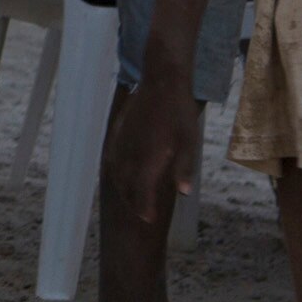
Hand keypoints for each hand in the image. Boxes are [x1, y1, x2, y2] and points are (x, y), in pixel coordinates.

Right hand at [104, 77, 198, 227]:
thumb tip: (184, 193)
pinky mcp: (118, 135)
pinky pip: (112, 161)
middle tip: (143, 214)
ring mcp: (122, 144)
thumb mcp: (189, 141)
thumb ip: (184, 168)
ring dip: (124, 190)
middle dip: (134, 203)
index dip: (144, 208)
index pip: (141, 192)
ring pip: (116, 175)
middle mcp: (131, 154)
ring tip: (133, 199)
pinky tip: (122, 176)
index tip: (149, 219)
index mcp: (149, 158)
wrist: (161, 83)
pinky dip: (116, 174)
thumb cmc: (179, 113)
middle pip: (126, 187)